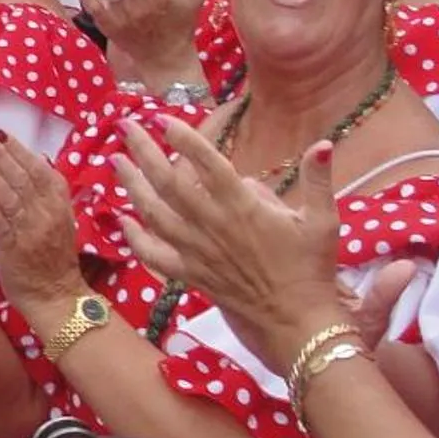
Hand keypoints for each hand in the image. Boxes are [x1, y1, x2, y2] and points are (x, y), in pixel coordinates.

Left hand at [0, 132, 87, 317]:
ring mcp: (31, 231)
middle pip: (23, 178)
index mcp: (62, 206)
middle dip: (2, 154)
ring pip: (10, 196)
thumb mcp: (62, 219)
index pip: (42, 171)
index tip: (3, 134)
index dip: (21, 151)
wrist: (56, 295)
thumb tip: (40, 158)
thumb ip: (50, 192)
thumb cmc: (55, 256)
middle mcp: (48, 215)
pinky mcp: (14, 248)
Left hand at [109, 117, 339, 366]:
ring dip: (131, 185)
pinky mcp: (190, 274)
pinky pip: (154, 255)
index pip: (207, 164)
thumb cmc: (311, 268)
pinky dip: (134, 238)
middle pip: (169, 182)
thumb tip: (324, 144)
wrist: (297, 320)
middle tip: (123, 125)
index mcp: (243, 207)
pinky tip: (121, 220)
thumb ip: (319, 179)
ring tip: (114, 160)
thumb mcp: (324, 220)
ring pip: (154, 213)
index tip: (161, 117)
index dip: (183, 138)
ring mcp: (197, 251)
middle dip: (143, 151)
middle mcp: (213, 225)